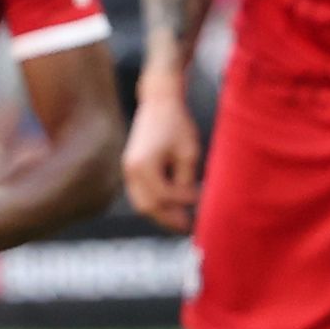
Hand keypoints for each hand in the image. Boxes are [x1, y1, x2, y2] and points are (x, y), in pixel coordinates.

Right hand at [123, 69, 200, 232]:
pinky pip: (140, 194)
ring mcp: (128, 170)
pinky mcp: (131, 168)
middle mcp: (131, 170)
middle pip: (147, 206)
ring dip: (160, 214)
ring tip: (180, 221)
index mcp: (143, 165)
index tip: (201, 200)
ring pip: (141, 203)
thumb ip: (185, 179)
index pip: (164, 195)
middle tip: (188, 227)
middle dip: (168, 218)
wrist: (158, 102)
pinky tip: (170, 206)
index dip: (184, 201)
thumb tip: (189, 203)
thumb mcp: (187, 152)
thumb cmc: (176, 123)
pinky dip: (154, 203)